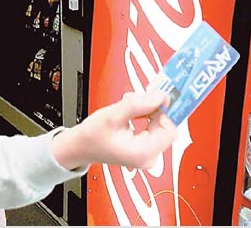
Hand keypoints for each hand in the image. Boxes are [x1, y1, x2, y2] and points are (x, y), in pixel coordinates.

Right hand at [52, 91, 176, 170]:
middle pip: (167, 125)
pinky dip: (148, 114)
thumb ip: (138, 104)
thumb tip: (160, 97)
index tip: (162, 94)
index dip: (166, 110)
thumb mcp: (113, 115)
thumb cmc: (91, 137)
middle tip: (144, 94)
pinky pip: (155, 126)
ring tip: (132, 103)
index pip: (170, 128)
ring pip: (161, 123)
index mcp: (143, 153)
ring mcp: (149, 153)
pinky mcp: (146, 148)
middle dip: (155, 107)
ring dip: (150, 109)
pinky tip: (135, 110)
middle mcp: (149, 157)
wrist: (80, 147)